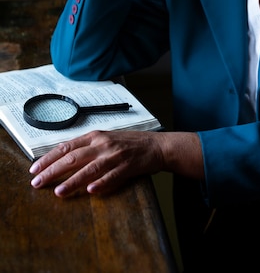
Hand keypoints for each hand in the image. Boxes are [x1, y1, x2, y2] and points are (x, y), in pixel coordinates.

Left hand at [29, 129, 164, 196]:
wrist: (156, 145)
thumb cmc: (129, 143)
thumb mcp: (105, 139)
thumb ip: (86, 146)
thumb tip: (61, 156)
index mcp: (95, 136)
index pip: (66, 147)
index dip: (49, 158)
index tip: (34, 170)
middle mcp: (103, 144)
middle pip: (73, 157)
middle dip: (52, 171)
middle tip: (38, 183)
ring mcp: (115, 155)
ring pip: (90, 168)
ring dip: (73, 181)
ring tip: (59, 192)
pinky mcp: (127, 166)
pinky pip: (112, 176)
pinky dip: (101, 183)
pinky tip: (91, 191)